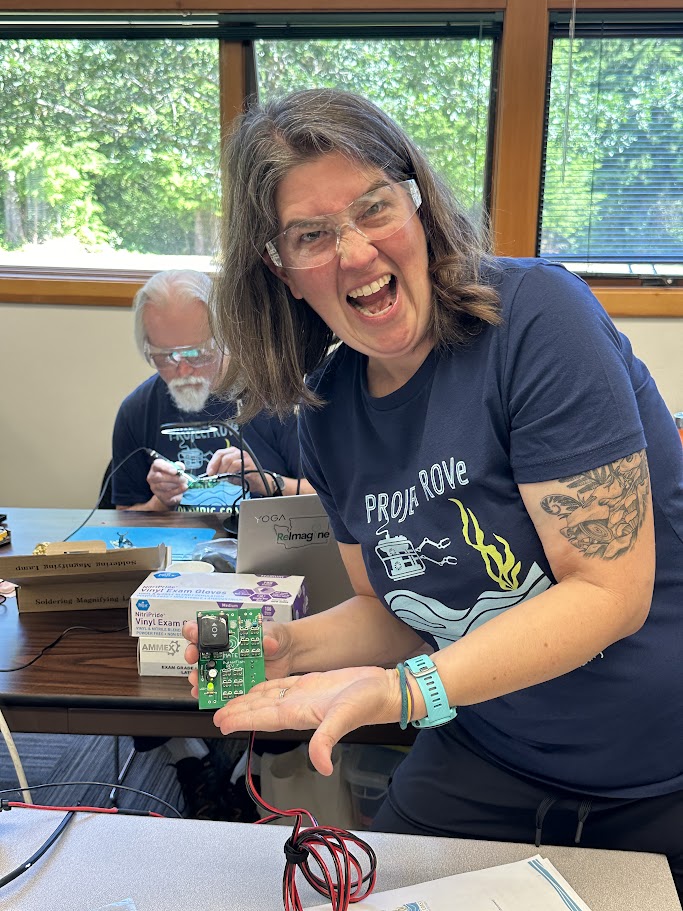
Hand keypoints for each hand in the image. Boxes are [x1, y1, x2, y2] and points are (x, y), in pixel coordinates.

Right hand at [146, 458, 186, 508]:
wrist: (170, 492)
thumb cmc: (171, 477)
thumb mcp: (175, 469)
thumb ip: (178, 466)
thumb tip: (181, 467)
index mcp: (155, 467)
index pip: (157, 465)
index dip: (166, 467)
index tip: (176, 471)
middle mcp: (152, 477)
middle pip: (159, 476)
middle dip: (172, 477)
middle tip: (184, 478)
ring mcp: (154, 487)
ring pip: (163, 485)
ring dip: (176, 484)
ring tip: (184, 482)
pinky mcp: (160, 496)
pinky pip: (169, 493)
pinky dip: (178, 490)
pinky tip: (185, 487)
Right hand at [183, 620, 295, 685]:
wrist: (288, 654)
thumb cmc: (276, 637)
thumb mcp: (273, 633)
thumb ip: (269, 637)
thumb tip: (267, 642)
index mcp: (229, 632)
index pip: (205, 628)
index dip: (195, 629)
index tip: (194, 633)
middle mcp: (224, 649)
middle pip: (199, 650)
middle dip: (192, 653)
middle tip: (193, 656)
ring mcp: (228, 666)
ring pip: (206, 672)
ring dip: (198, 676)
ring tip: (198, 680)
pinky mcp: (235, 681)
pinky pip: (220, 688)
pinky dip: (212, 693)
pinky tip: (209, 694)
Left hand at [205, 446, 270, 495]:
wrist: (258, 483)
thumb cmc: (243, 477)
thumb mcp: (229, 474)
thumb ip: (220, 471)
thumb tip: (210, 474)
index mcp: (232, 452)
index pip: (219, 453)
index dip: (212, 463)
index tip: (209, 473)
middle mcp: (238, 452)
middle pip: (223, 456)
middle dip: (217, 468)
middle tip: (217, 477)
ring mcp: (245, 457)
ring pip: (229, 460)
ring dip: (225, 471)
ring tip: (226, 478)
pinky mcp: (250, 463)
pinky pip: (237, 465)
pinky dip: (232, 472)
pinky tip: (233, 477)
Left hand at [219, 668, 399, 775]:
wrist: (385, 690)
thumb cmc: (369, 703)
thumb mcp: (345, 719)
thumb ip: (328, 740)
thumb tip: (322, 766)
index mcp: (302, 714)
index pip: (264, 717)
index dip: (242, 718)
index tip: (222, 722)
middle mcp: (299, 706)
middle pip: (261, 709)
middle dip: (238, 711)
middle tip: (216, 712)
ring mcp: (304, 696)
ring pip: (269, 697)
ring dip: (249, 699)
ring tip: (230, 700)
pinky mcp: (313, 684)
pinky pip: (284, 685)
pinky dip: (268, 686)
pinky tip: (258, 686)